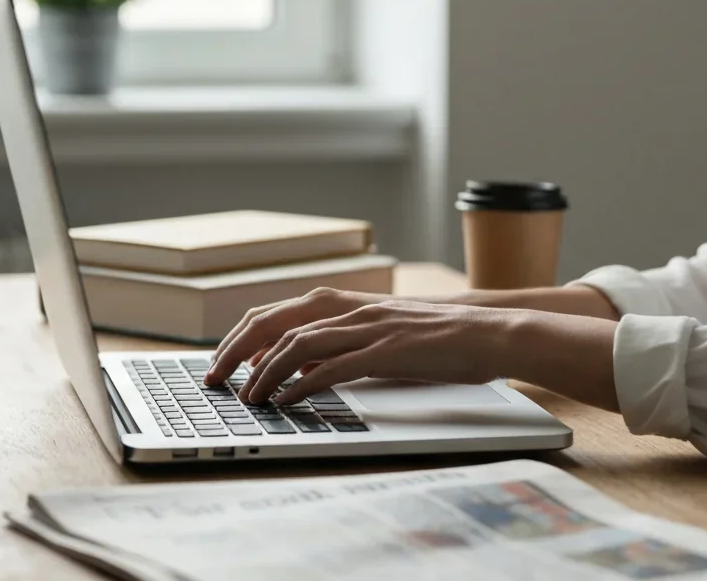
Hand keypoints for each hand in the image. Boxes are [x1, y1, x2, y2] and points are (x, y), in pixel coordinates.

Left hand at [233, 300, 515, 404]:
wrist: (490, 332)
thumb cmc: (440, 339)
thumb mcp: (383, 337)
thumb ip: (344, 346)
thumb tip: (303, 369)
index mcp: (348, 303)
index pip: (278, 313)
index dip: (244, 337)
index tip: (221, 363)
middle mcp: (352, 309)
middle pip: (277, 323)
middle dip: (238, 352)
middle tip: (215, 380)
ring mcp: (369, 328)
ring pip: (299, 344)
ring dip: (265, 372)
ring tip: (248, 398)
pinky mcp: (388, 351)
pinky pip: (333, 367)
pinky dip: (302, 385)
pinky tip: (286, 402)